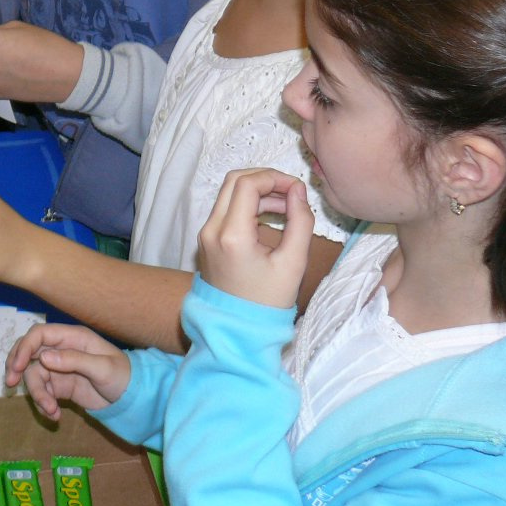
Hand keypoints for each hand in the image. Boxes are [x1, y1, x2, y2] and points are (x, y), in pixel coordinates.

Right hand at [6, 324, 129, 420]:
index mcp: (72, 338)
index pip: (39, 335)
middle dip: (17, 366)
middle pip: (29, 352)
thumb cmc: (123, 376)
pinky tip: (55, 415)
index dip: (24, 347)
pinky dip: (44, 404)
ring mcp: (59, 368)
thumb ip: (73, 360)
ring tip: (51, 410)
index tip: (17, 367)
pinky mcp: (60, 386)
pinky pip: (43, 392)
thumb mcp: (102, 367)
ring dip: (38, 395)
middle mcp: (61, 350)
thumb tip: (43, 358)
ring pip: (34, 376)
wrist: (134, 399)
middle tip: (10, 383)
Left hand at [197, 168, 313, 308]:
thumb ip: (300, 222)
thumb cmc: (268, 301)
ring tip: (287, 208)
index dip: (274, 178)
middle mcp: (211, 229)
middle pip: (234, 181)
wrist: (237, 327)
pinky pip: (226, 208)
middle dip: (265, 180)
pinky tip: (271, 217)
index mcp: (231, 235)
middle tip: (292, 193)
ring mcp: (205, 233)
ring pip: (228, 193)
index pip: (247, 184)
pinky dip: (248, 204)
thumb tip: (298, 191)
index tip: (298, 189)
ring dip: (258, 191)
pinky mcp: (207, 238)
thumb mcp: (293, 263)